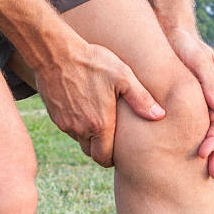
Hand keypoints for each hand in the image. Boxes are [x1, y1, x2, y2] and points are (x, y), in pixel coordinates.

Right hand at [34, 42, 165, 166]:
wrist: (56, 54)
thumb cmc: (92, 63)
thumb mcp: (122, 76)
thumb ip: (141, 99)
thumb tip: (159, 115)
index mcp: (99, 125)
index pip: (104, 159)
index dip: (112, 158)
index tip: (118, 149)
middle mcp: (80, 129)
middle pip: (91, 152)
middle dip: (101, 148)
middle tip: (111, 134)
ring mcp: (65, 123)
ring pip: (79, 140)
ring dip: (88, 135)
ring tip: (98, 116)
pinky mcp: (54, 116)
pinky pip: (68, 128)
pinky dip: (76, 124)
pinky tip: (83, 107)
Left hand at [165, 28, 213, 178]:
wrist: (168, 33)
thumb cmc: (185, 45)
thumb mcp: (199, 58)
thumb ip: (209, 81)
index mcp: (213, 95)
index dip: (213, 140)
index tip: (203, 154)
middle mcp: (205, 104)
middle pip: (212, 134)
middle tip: (212, 175)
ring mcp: (193, 106)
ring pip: (198, 133)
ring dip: (202, 152)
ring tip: (198, 174)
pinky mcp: (178, 106)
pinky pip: (182, 126)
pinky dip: (182, 141)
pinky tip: (174, 156)